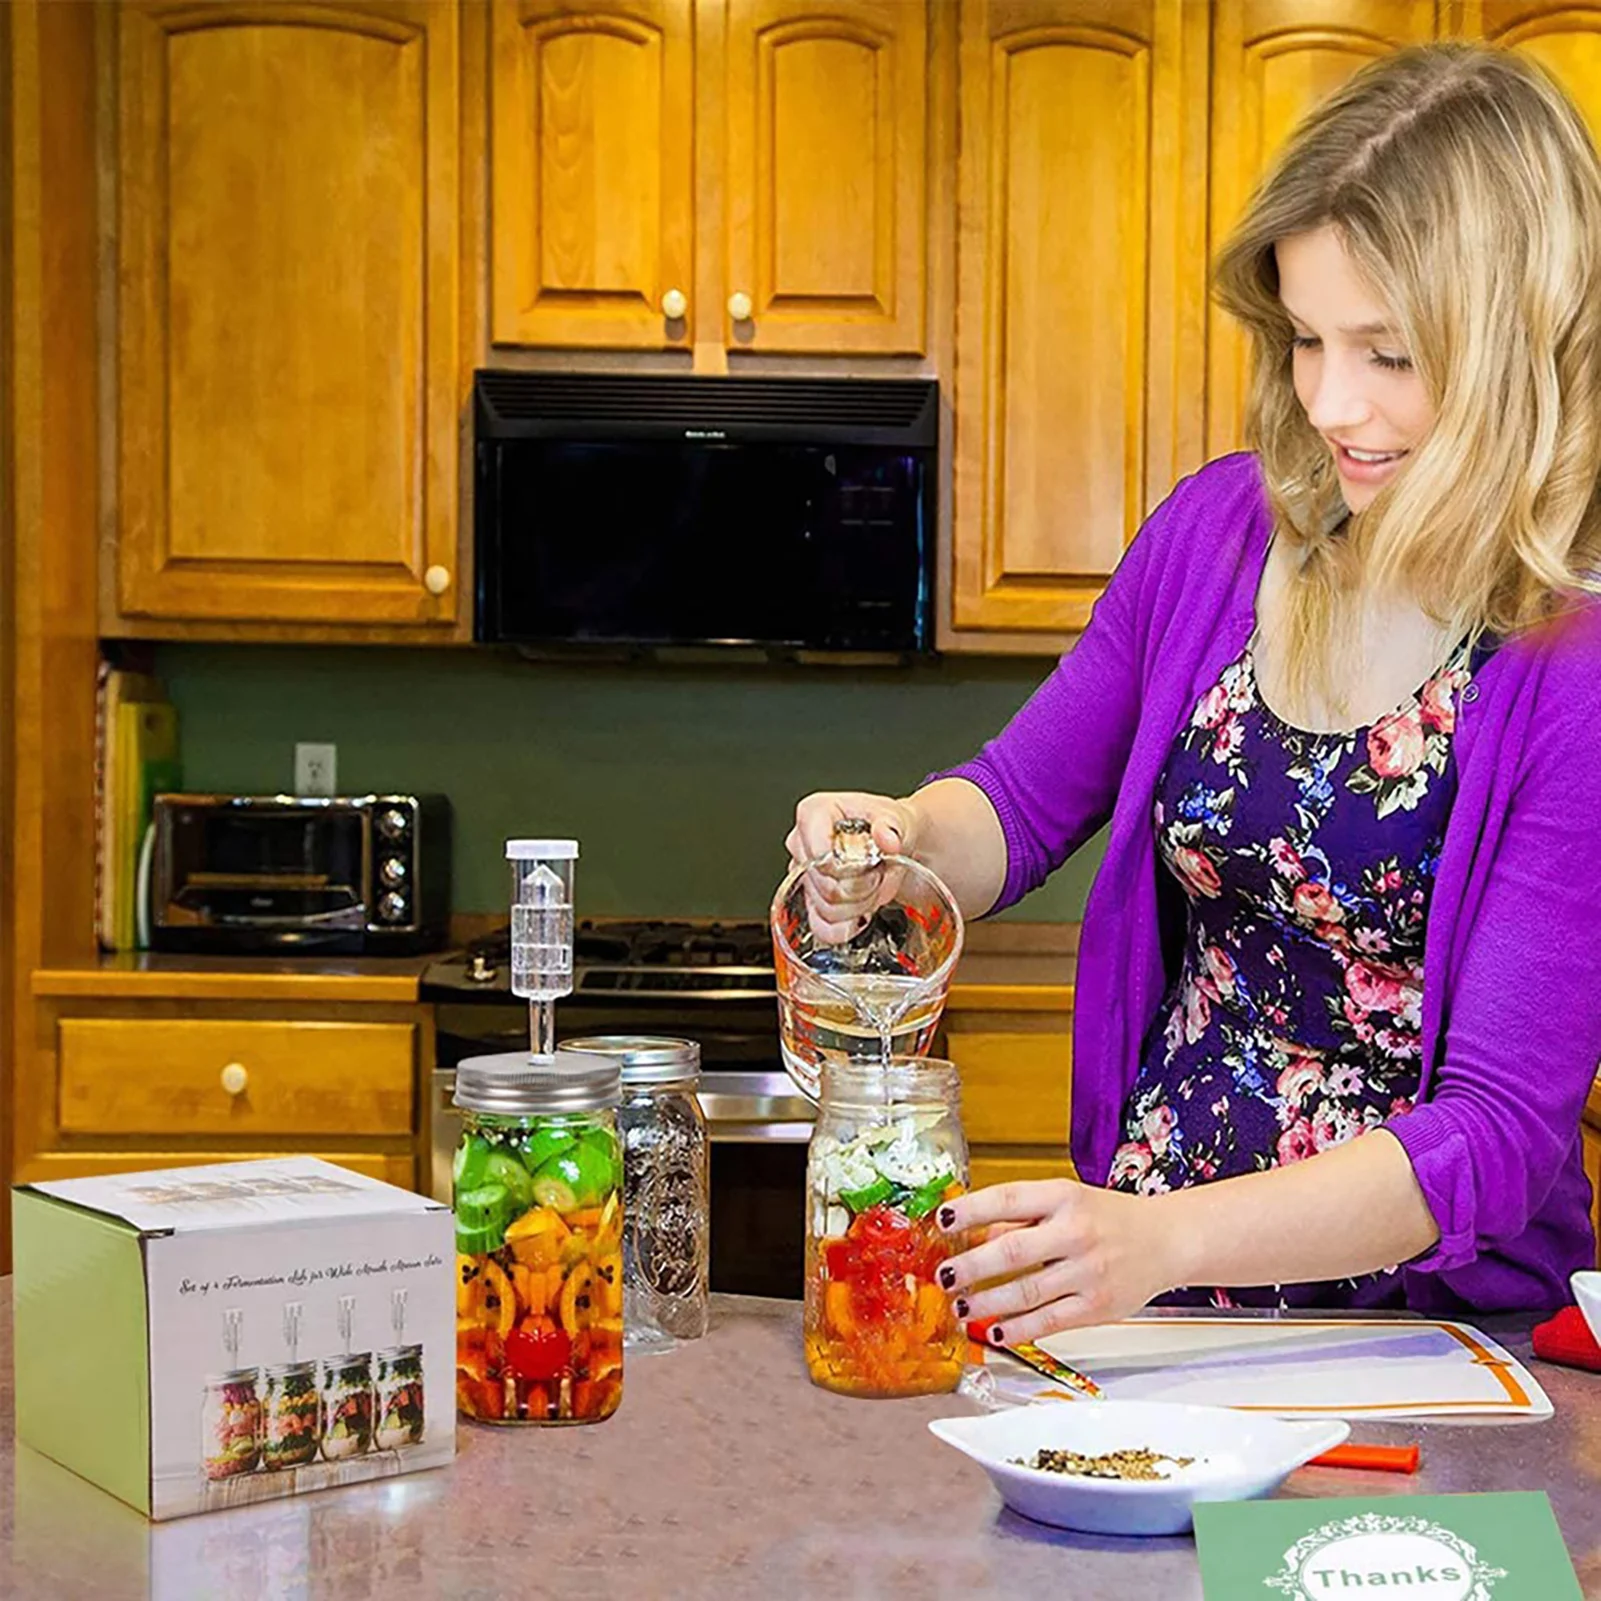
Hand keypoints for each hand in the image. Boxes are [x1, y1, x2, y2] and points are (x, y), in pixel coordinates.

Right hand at [785, 791, 918, 943]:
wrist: (899, 847)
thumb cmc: (890, 827)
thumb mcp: (899, 818)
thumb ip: (892, 826)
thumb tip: (885, 837)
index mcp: (815, 813)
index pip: (818, 853)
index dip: (847, 866)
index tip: (869, 860)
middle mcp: (802, 843)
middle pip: (825, 885)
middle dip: (861, 886)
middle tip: (879, 871)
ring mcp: (803, 876)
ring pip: (826, 909)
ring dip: (860, 905)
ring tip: (874, 885)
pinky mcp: (809, 903)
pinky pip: (821, 928)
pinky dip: (848, 926)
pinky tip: (863, 910)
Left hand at [934, 1180, 1180, 1344]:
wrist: (1167, 1240)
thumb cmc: (1109, 1218)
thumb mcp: (1066, 1201)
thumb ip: (1022, 1217)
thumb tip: (974, 1233)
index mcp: (1064, 1196)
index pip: (1008, 1199)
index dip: (970, 1210)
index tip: (941, 1220)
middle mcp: (1076, 1232)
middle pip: (1011, 1251)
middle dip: (971, 1266)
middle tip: (944, 1275)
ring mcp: (1088, 1271)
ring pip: (1025, 1292)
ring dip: (986, 1302)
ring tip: (960, 1307)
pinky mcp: (1097, 1306)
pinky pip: (1048, 1321)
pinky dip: (1017, 1329)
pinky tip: (995, 1331)